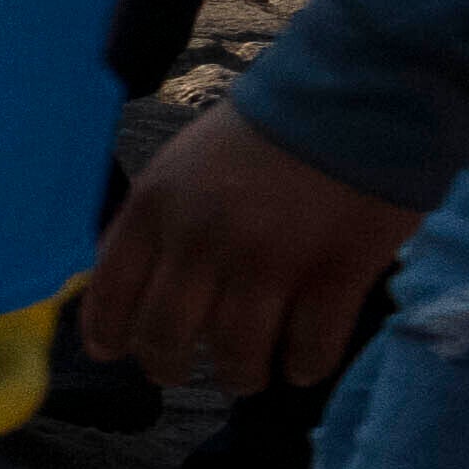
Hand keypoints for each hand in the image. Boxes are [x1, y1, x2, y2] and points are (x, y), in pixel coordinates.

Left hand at [77, 101, 421, 397]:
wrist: (359, 91)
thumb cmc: (266, 130)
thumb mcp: (182, 163)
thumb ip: (154, 221)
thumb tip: (123, 281)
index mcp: (157, 207)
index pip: (111, 291)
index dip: (109, 333)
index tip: (117, 353)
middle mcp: (203, 240)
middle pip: (167, 335)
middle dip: (169, 366)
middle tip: (181, 374)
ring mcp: (271, 260)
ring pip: (236, 352)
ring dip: (238, 375)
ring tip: (245, 378)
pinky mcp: (337, 272)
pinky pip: (311, 344)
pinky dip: (304, 365)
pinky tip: (302, 367)